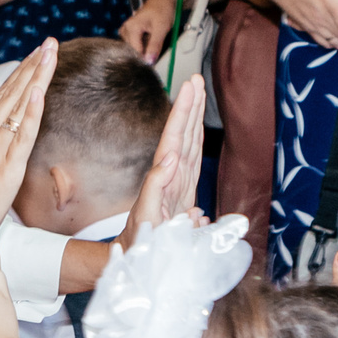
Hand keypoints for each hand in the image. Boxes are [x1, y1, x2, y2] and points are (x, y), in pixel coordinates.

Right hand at [0, 40, 54, 231]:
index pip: (1, 94)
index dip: (20, 72)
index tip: (36, 54)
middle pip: (12, 92)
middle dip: (32, 65)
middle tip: (49, 42)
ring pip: (19, 105)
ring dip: (36, 77)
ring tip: (50, 53)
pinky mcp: (6, 167)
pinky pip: (23, 134)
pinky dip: (32, 111)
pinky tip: (39, 91)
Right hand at [119, 0, 175, 61]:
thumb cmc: (163, 8)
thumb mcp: (161, 29)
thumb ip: (154, 46)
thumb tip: (149, 61)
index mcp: (131, 27)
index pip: (135, 51)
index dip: (145, 57)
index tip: (154, 60)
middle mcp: (127, 27)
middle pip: (133, 49)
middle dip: (144, 51)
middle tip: (156, 44)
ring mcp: (129, 28)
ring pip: (134, 46)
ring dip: (144, 46)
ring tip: (153, 39)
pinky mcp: (133, 28)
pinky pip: (135, 41)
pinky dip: (142, 42)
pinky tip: (150, 37)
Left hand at [119, 73, 207, 246]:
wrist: (140, 258)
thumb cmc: (141, 239)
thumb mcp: (146, 213)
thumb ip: (157, 185)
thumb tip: (172, 159)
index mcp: (166, 175)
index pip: (176, 136)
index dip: (184, 112)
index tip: (189, 87)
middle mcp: (173, 175)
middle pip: (184, 134)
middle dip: (190, 106)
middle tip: (195, 79)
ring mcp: (180, 181)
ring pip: (189, 142)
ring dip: (194, 117)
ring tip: (198, 92)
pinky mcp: (185, 191)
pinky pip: (193, 160)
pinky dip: (197, 140)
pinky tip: (198, 126)